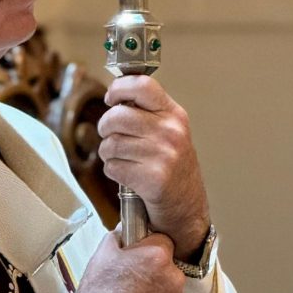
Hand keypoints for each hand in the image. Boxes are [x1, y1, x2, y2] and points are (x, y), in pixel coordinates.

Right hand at [69, 229, 185, 292]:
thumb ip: (118, 235)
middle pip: (168, 269)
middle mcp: (174, 278)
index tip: (138, 258)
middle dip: (153, 274)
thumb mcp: (100, 257)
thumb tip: (125, 228)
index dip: (147, 249)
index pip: (162, 241)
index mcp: (157, 256)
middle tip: (131, 285)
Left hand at [97, 75, 210, 258]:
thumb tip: (115, 97)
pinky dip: (113, 172)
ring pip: (111, 143)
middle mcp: (171, 132)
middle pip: (117, 116)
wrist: (187, 207)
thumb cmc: (172, 168)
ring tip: (121, 158)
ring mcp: (163, 156)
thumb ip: (147, 113)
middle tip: (110, 135)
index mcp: (175, 115)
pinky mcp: (153, 179)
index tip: (111, 98)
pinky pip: (112, 167)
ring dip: (108, 153)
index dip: (119, 88)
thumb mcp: (169, 132)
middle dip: (105, 127)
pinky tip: (126, 175)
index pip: (143, 85)